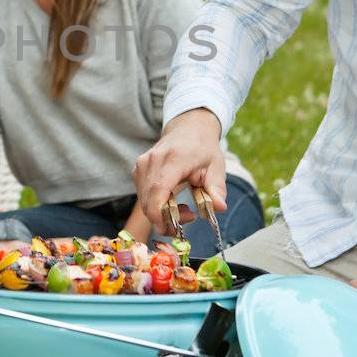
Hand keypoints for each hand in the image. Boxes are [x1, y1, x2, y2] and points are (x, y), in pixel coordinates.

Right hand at [132, 109, 226, 233]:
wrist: (188, 129)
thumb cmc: (202, 149)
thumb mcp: (216, 167)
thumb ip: (217, 188)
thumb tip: (219, 207)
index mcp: (173, 159)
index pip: (158, 190)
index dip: (159, 214)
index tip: (171, 228)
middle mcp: (152, 161)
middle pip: (149, 201)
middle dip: (166, 219)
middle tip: (189, 216)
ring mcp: (142, 165)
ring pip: (144, 201)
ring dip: (161, 213)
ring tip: (184, 208)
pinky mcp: (137, 170)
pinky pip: (142, 196)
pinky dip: (155, 205)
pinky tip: (172, 201)